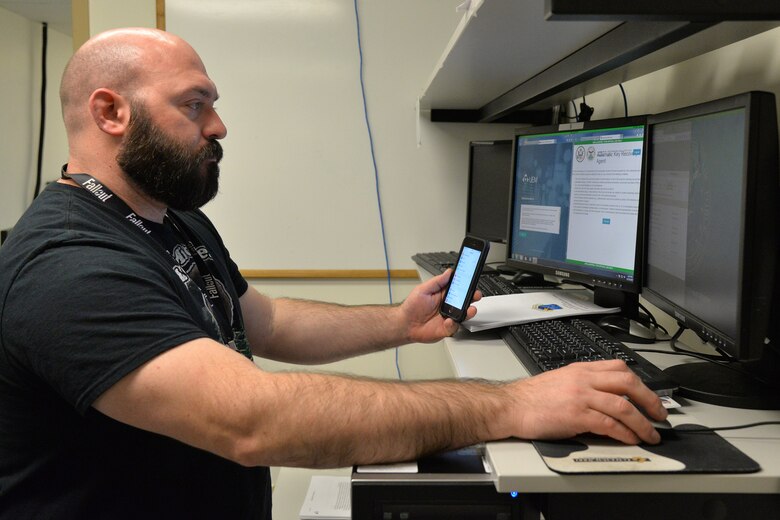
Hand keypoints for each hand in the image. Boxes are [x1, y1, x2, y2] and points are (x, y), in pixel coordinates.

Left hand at [400, 270, 481, 342]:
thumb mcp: (423, 290)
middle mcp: (448, 305)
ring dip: (469, 312)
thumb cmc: (412, 307)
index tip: (472, 280)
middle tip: (475, 295)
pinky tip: (449, 321)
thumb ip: (437, 281)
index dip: (466, 284)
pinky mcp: (446, 328)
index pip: (459, 288)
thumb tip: (449, 272)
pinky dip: (453, 324)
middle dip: (473, 297)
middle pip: (465, 301)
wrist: (405, 324)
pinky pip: (454, 326)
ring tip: (469, 309)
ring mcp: (448, 317)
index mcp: (443, 294)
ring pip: (464, 314)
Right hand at [507, 360, 666, 444]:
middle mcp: (583, 379)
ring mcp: (581, 397)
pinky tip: (630, 439)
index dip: (640, 383)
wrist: (510, 406)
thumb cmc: (531, 398)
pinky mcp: (576, 416)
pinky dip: (625, 433)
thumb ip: (585, 385)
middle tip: (660, 414)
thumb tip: (608, 400)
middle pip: (628, 383)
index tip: (649, 396)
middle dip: (650, 400)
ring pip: (623, 406)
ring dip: (642, 423)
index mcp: (581, 369)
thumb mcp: (562, 381)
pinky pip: (609, 424)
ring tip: (651, 434)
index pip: (620, 368)